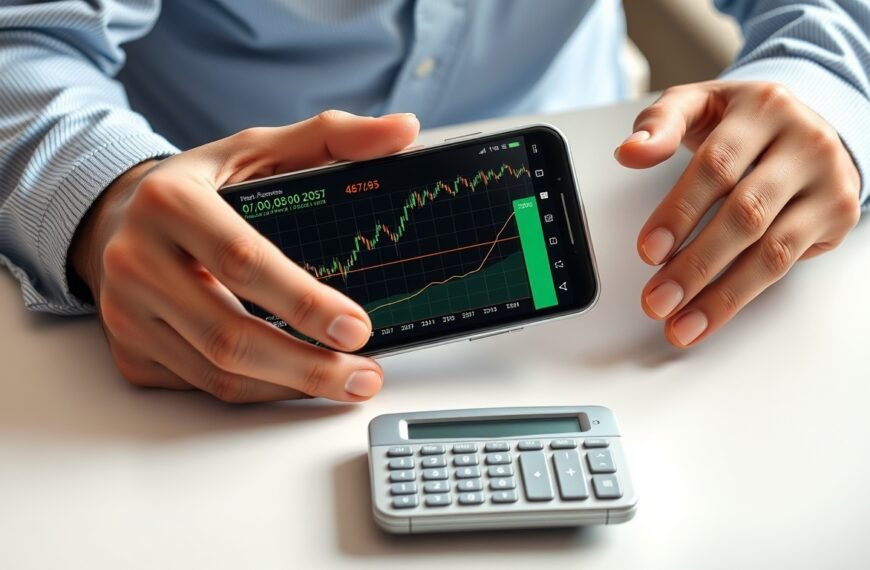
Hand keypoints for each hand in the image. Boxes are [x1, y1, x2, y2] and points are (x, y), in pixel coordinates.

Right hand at [70, 111, 419, 401]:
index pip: (243, 261)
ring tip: (346, 382)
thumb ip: (332, 138)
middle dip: (307, 366)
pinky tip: (295, 381)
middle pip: (228, 334)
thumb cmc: (203, 185)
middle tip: (363, 374)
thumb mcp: (259, 149)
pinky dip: (257, 390)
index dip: (304, 301)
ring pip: (217, 373)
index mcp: (170, 202)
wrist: (122, 216)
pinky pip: (201, 386)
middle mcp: (136, 260)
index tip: (358, 327)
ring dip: (289, 387)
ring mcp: (126, 313)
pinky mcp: (129, 350)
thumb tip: (403, 131)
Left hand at [615, 81, 860, 346]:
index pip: (717, 165)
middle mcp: (803, 142)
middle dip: (696, 265)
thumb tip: (630, 152)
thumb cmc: (739, 121)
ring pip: (771, 249)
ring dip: (721, 295)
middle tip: (657, 300)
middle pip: (745, 213)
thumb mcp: (697, 106)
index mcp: (762, 108)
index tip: (647, 251)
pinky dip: (742, 295)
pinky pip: (786, 264)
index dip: (680, 211)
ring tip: (681, 323)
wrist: (804, 124)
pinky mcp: (838, 213)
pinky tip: (710, 314)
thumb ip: (659, 124)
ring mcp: (826, 180)